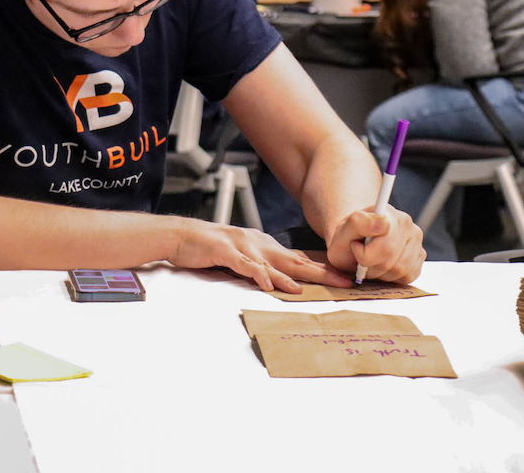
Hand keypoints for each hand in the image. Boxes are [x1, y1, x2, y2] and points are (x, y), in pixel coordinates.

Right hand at [168, 219, 351, 292]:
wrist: (180, 235)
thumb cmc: (210, 247)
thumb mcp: (242, 254)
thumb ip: (263, 264)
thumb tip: (285, 277)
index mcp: (263, 244)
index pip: (297, 258)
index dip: (322, 269)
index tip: (344, 278)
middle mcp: (257, 242)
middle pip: (293, 260)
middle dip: (320, 272)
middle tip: (343, 282)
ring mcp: (241, 245)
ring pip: (271, 263)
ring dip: (290, 276)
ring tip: (308, 288)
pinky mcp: (223, 251)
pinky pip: (244, 265)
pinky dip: (257, 274)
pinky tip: (268, 284)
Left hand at [325, 206, 425, 283]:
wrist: (356, 245)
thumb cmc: (348, 239)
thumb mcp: (343, 231)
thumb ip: (358, 223)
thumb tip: (383, 221)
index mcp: (386, 212)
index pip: (382, 240)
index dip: (363, 252)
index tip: (354, 246)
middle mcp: (406, 224)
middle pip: (389, 257)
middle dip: (370, 265)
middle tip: (359, 260)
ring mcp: (416, 240)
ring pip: (400, 269)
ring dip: (380, 273)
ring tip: (370, 263)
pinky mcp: (420, 257)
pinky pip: (407, 276)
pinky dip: (391, 278)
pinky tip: (382, 267)